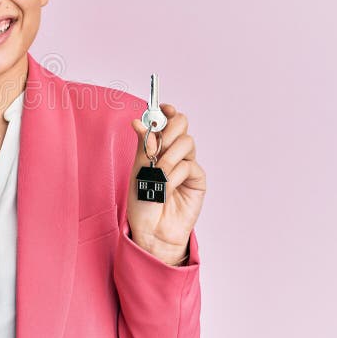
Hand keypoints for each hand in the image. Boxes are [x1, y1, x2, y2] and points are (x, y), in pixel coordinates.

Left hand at [127, 103, 206, 264]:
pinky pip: (190, 166)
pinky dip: (176, 174)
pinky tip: (168, 187)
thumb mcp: (138, 170)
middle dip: (170, 129)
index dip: (166, 112)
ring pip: (187, 142)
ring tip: (159, 173)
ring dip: (170, 156)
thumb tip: (139, 121)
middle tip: (160, 142)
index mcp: (157, 147)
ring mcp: (187, 165)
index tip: (163, 107)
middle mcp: (173, 153)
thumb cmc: (141, 202)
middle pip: (181, 125)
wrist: (151, 230)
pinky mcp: (198, 180)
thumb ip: (143, 145)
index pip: (166, 121)